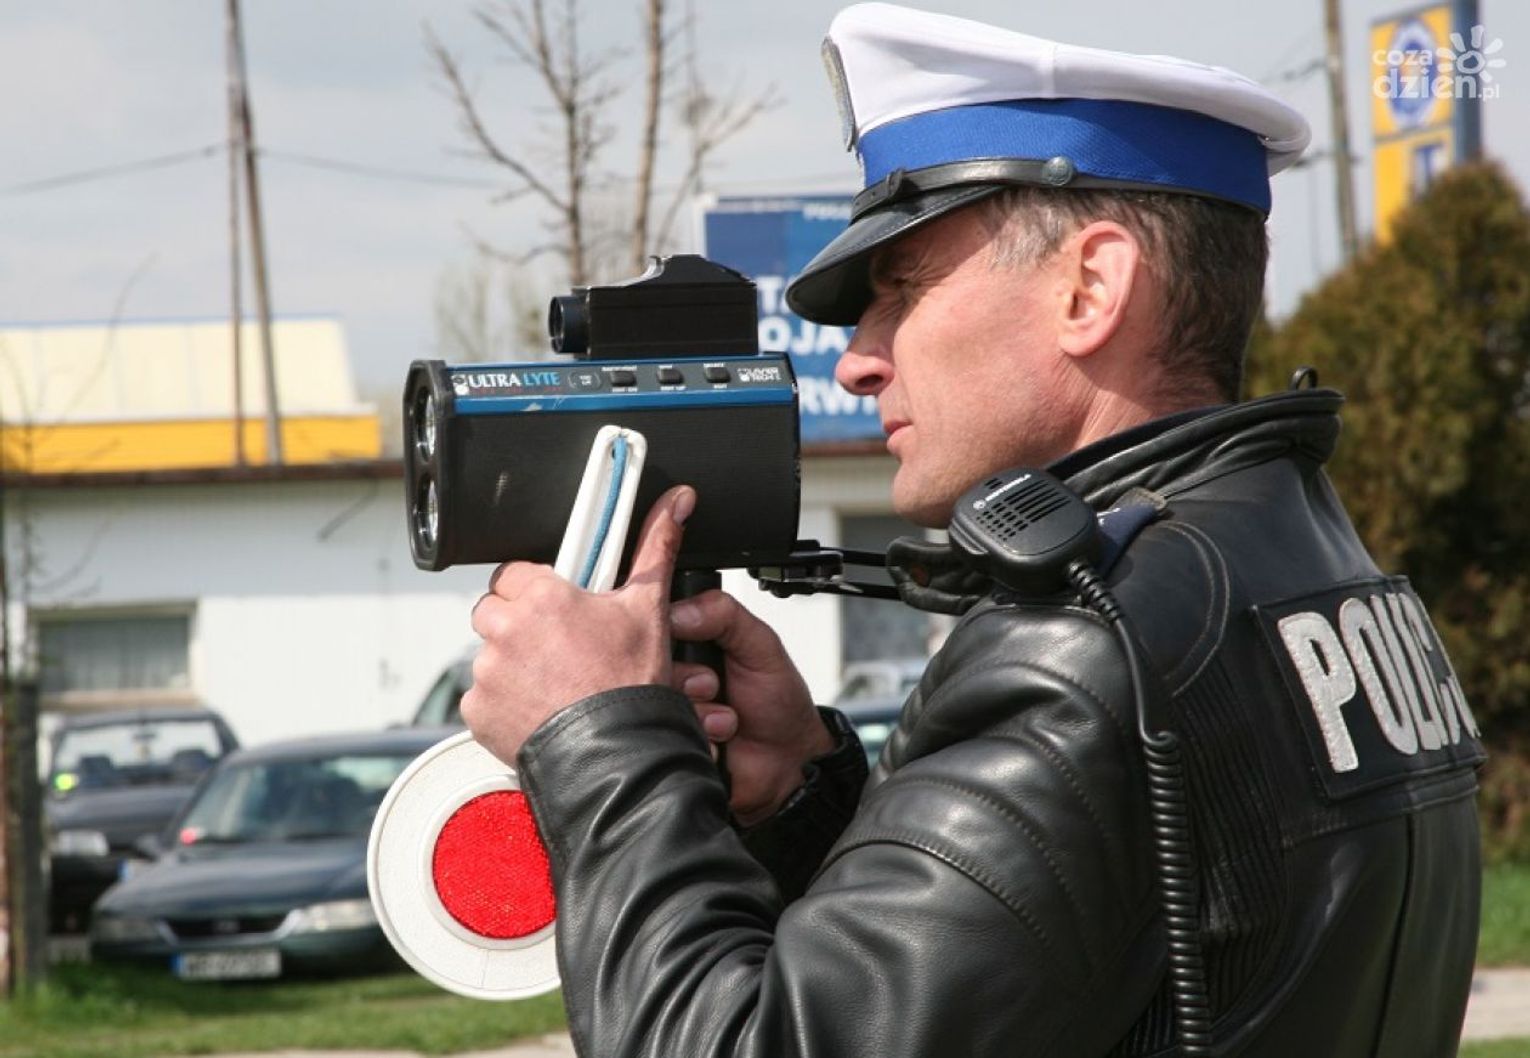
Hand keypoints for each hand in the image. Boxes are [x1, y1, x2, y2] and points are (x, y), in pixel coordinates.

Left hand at [460, 485, 694, 765]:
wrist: (617, 754)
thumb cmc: (630, 685)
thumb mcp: (648, 607)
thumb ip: (656, 547)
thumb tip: (676, 503)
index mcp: (541, 595)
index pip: (515, 573)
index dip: (537, 591)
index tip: (556, 609)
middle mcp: (506, 629)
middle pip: (495, 612)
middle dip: (519, 625)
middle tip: (557, 648)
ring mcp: (487, 672)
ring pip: (488, 655)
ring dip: (512, 665)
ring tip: (553, 684)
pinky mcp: (478, 711)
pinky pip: (482, 698)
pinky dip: (504, 704)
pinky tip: (539, 710)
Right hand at [669, 591, 833, 824]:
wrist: (787, 762)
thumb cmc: (778, 702)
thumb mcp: (761, 646)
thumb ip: (725, 615)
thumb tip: (679, 610)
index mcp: (692, 642)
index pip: (655, 625)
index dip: (666, 635)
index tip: (689, 645)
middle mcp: (675, 673)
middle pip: (647, 664)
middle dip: (687, 678)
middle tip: (714, 685)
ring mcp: (669, 709)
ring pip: (655, 702)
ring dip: (696, 712)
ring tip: (725, 718)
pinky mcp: (667, 742)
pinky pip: (662, 736)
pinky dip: (695, 738)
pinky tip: (717, 741)